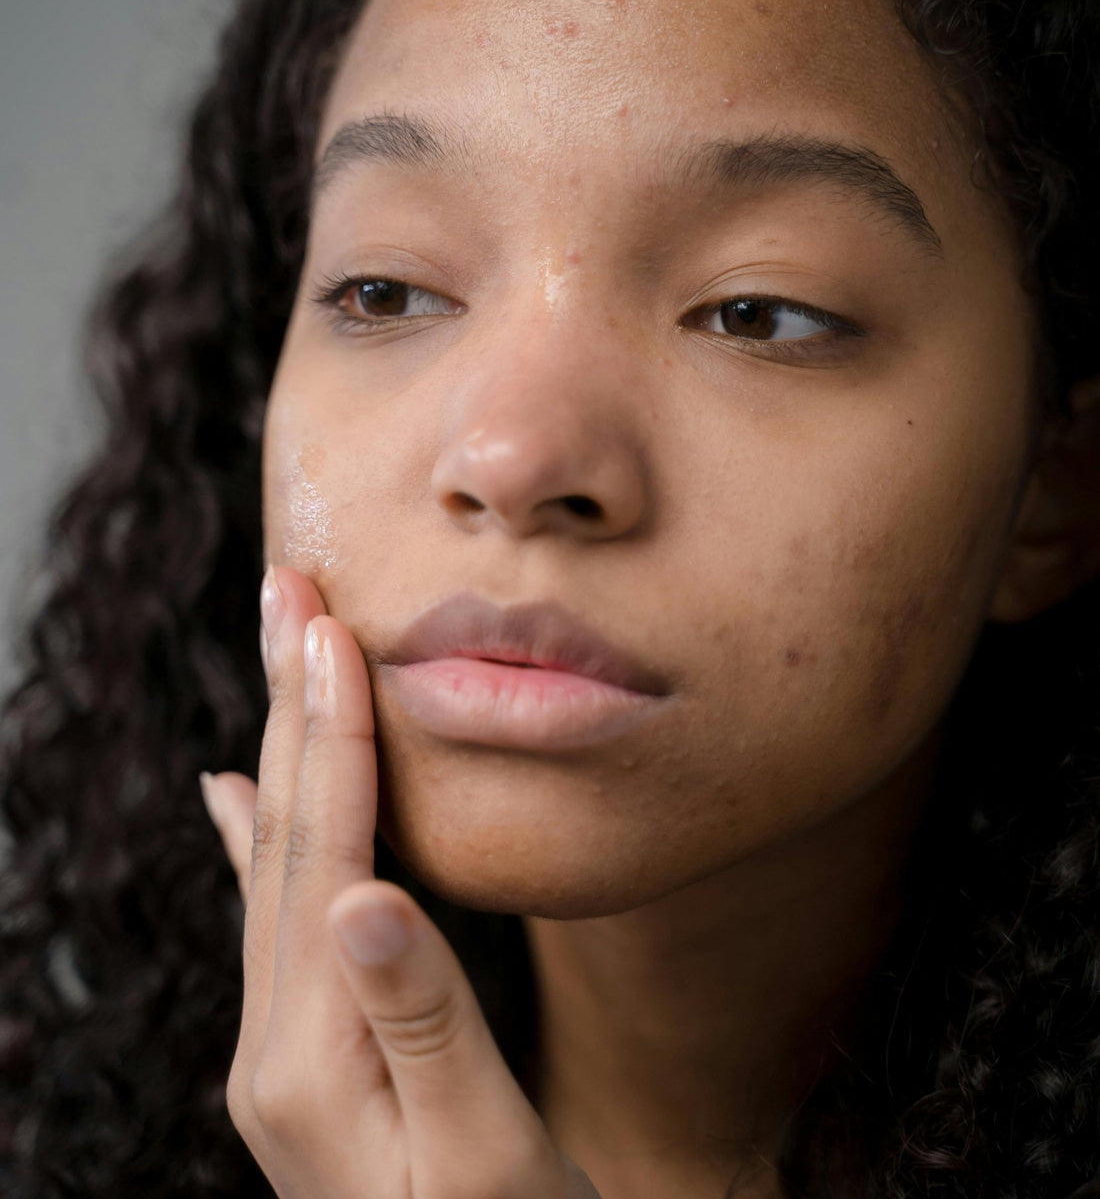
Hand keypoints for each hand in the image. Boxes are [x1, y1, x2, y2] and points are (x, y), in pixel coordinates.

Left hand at [200, 565, 600, 1198]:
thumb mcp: (484, 1154)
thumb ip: (426, 1023)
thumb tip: (366, 895)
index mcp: (314, 1055)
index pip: (325, 856)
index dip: (334, 739)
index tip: (334, 629)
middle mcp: (276, 1043)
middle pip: (281, 839)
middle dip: (289, 709)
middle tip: (287, 592)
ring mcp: (284, 1048)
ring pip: (277, 863)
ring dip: (282, 750)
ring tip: (282, 655)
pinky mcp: (311, 1049)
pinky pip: (276, 915)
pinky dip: (258, 840)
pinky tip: (233, 796)